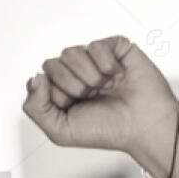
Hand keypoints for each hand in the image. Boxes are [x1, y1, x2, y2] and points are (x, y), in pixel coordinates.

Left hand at [21, 35, 178, 158]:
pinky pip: (96, 46)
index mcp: (61, 91)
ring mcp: (94, 59)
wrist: (143, 126)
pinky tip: (118, 77)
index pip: (40, 79)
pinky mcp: (113, 47)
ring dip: (89, 77)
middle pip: (52, 64)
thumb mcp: (61, 131)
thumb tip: (35, 77)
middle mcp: (75, 73)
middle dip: (71, 86)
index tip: (74, 107)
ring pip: (71, 53)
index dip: (56, 96)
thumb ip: (35, 108)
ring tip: (105, 88)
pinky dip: (106, 66)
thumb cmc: (107, 131)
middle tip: (92, 98)